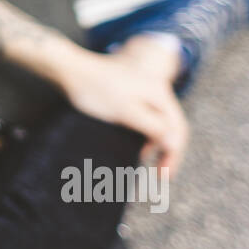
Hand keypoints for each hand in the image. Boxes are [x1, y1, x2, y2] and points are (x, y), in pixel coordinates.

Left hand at [56, 45, 190, 173]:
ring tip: (150, 165)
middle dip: (169, 152)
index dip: (174, 155)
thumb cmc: (96, 90)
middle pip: (171, 126)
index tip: (164, 177)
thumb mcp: (125, 111)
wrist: (71, 70)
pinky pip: (148, 119)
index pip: (177, 129)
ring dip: (158, 145)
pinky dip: (147, 136)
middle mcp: (156, 90)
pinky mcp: (132, 95)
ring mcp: (145, 91)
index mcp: (159, 93)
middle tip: (161, 176)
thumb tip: (174, 144)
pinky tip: (139, 147)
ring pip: (160, 123)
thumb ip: (153, 127)